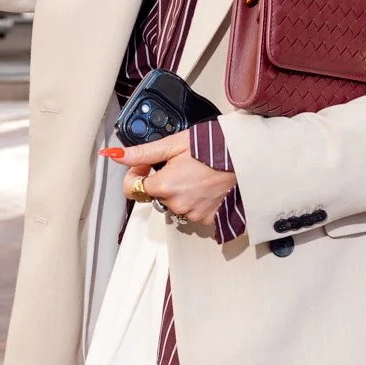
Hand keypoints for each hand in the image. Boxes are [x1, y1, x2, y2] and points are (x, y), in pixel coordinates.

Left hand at [114, 130, 235, 228]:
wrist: (249, 160)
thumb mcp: (175, 144)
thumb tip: (116, 156)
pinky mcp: (208, 220)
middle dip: (162, 182)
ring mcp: (193, 214)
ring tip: (198, 175)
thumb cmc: (216, 148)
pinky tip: (207, 186)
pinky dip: (196, 201)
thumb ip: (143, 153)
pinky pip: (193, 212)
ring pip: (175, 204)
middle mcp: (177, 204)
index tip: (146, 166)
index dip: (136, 175)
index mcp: (164, 185)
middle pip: (156, 195)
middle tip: (181, 165)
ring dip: (181, 192)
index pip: (132, 189)